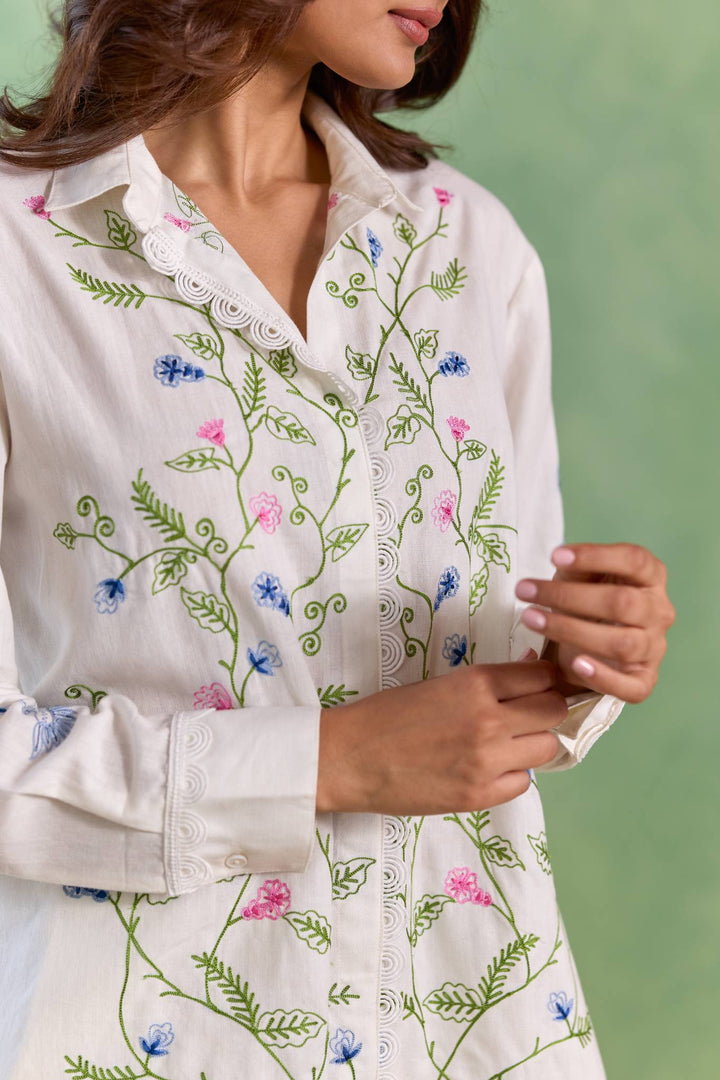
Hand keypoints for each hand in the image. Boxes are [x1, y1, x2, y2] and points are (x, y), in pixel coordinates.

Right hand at [316, 662, 566, 814]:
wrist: (350, 758)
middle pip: (554, 711)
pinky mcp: (479, 796)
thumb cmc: (388, 714)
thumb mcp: (439, 683)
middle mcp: (489, 720)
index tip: (539, 685)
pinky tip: (489, 767)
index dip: (546, 679)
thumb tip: (531, 671)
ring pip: (547, 748)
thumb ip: (486, 682)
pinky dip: (513, 774)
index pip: (543, 675)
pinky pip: (523, 783)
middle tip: (528, 714)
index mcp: (476, 684)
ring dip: (533, 743)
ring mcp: (487, 761)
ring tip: (508, 743)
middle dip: (547, 709)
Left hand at [515, 542, 674, 702]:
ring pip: (623, 643)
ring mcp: (654, 647)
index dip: (596, 556)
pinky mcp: (643, 680)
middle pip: (623, 602)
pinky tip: (576, 663)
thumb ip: (576, 567)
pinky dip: (604, 677)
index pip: (635, 560)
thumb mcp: (578, 577)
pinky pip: (632, 686)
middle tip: (524, 591)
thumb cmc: (584, 602)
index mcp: (650, 577)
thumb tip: (560, 558)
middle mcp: (659, 611)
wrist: (584, 646)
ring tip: (531, 620)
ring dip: (572, 631)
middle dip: (569, 596)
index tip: (555, 556)